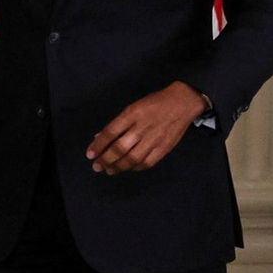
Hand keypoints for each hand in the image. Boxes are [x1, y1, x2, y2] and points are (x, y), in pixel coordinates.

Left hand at [85, 81, 206, 173]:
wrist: (183, 102)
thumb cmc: (154, 103)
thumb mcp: (133, 107)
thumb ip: (117, 124)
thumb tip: (99, 138)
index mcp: (132, 114)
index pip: (110, 132)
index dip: (98, 145)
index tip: (90, 155)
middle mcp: (142, 127)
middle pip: (120, 148)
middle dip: (105, 159)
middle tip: (97, 166)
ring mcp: (154, 139)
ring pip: (132, 158)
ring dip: (118, 167)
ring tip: (109, 170)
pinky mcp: (164, 148)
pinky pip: (147, 163)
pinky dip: (135, 167)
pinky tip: (128, 168)